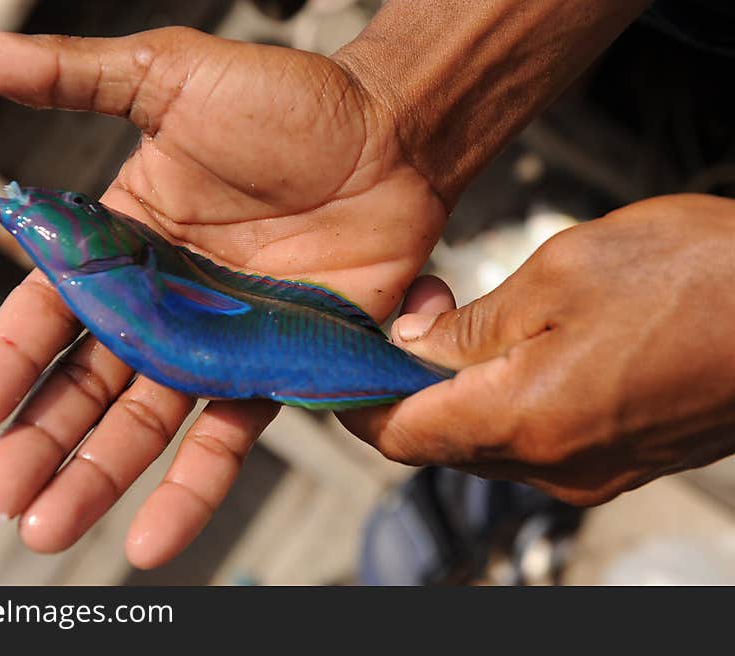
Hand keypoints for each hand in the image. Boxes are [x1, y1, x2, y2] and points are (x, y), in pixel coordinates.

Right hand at [0, 22, 445, 566]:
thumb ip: (74, 75)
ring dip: (96, 476)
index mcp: (124, 240)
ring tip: (47, 530)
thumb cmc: (288, 101)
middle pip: (87, 382)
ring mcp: (218, 342)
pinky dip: (192, 488)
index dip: (8, 360)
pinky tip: (151, 538)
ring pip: (144, 423)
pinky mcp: (276, 369)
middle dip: (40, 440)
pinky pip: (228, 437)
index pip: (50, 308)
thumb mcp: (171, 75)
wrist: (390, 137)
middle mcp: (164, 300)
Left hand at [340, 194, 734, 504]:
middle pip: (439, 443)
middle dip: (407, 392)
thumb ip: (472, 327)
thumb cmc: (695, 276)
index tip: (339, 368)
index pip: (401, 435)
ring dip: (456, 397)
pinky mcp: (620, 460)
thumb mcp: (559, 275)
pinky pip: (534, 443)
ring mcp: (592, 470)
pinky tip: (515, 354)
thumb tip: (414, 350)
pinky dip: (503, 405)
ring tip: (461, 328)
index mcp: (525, 420)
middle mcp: (554, 465)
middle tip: (410, 324)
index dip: (357, 404)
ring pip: (485, 444)